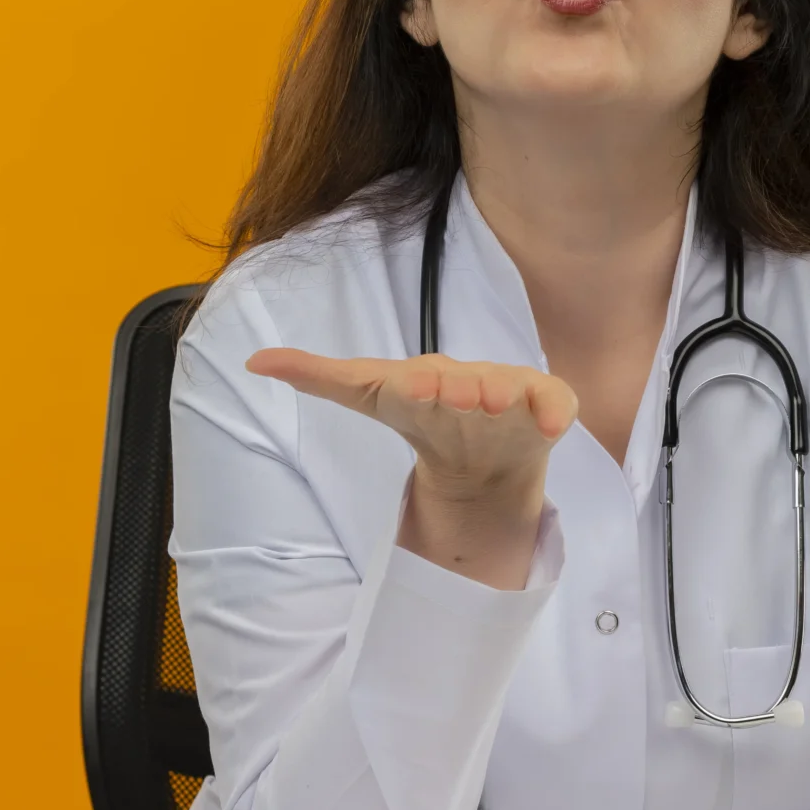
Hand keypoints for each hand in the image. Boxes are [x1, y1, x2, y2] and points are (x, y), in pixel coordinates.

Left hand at [249, 348, 578, 587]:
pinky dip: (556, 411)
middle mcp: (471, 379)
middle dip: (466, 389)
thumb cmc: (422, 411)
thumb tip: (252, 360)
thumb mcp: (367, 394)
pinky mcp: (543, 409)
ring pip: (513, 391)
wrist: (476, 449)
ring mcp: (511, 393)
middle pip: (469, 383)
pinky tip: (554, 426)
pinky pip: (555, 405)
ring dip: (507, 396)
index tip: (411, 389)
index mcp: (426, 377)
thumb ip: (317, 377)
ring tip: (501, 405)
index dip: (417, 385)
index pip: (420, 379)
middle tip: (464, 398)